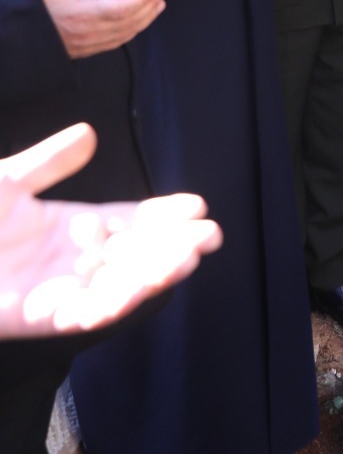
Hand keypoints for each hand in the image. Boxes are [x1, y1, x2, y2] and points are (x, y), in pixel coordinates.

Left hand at [0, 123, 220, 338]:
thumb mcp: (5, 182)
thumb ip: (47, 162)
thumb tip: (90, 134)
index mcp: (67, 228)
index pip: (128, 222)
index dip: (162, 216)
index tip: (198, 205)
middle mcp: (70, 261)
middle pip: (134, 255)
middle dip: (174, 246)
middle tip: (211, 234)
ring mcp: (57, 291)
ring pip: (119, 286)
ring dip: (156, 274)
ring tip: (188, 257)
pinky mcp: (38, 319)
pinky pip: (84, 315)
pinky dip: (113, 303)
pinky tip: (140, 288)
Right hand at [35, 0, 166, 57]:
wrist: (16, 40)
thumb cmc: (29, 9)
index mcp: (82, 15)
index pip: (120, 9)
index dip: (141, 0)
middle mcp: (90, 33)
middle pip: (128, 22)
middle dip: (149, 7)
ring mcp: (90, 44)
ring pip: (125, 34)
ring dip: (145, 20)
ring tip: (159, 6)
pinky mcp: (87, 50)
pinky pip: (117, 42)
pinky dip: (133, 31)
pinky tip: (139, 23)